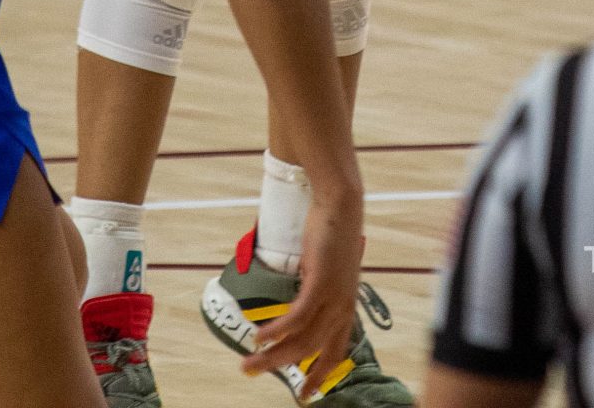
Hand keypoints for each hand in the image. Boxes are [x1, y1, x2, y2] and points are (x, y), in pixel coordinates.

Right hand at [246, 184, 362, 396]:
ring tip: (248, 361)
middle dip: (280, 368)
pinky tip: (260, 337)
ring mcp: (334, 297)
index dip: (319, 375)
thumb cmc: (331, 234)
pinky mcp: (322, 283)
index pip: (335, 352)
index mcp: (345, 309)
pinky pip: (297, 318)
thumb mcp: (327, 272)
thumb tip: (295, 306)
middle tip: (253, 374)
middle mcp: (342, 309)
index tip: (304, 395)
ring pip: (301, 340)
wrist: (340, 204)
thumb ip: (315, 292)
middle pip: (311, 353)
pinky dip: (277, 331)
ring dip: (272, 355)